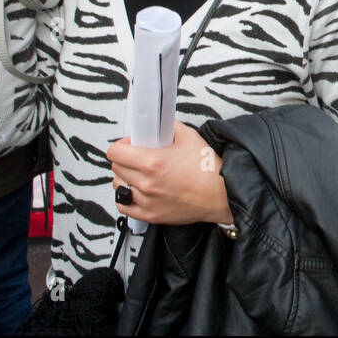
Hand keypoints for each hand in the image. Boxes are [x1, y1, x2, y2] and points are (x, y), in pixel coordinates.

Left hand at [108, 120, 230, 225]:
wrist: (221, 195)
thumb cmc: (208, 170)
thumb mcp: (190, 137)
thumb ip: (169, 127)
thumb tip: (159, 123)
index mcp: (153, 162)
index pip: (115, 152)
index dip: (122, 144)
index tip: (130, 144)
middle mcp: (147, 183)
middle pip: (116, 167)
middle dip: (125, 159)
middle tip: (138, 157)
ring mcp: (146, 200)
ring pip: (118, 185)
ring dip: (126, 177)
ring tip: (140, 174)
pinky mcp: (150, 214)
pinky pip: (124, 205)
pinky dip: (127, 197)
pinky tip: (137, 191)